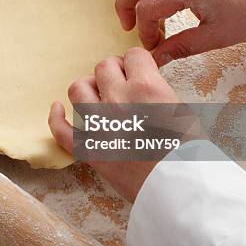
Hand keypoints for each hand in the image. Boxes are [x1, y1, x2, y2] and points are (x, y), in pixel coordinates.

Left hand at [48, 47, 178, 202]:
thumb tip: (145, 87)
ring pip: (78, 89)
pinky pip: (61, 129)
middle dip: (113, 71)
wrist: (180, 189)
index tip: (137, 69)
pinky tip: (57, 108)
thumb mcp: (183, 112)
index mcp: (146, 88)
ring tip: (96, 94)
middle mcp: (119, 100)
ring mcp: (99, 124)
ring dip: (87, 87)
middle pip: (104, 67)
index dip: (136, 62)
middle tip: (120, 81)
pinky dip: (56, 116)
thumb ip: (158, 93)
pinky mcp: (87, 149)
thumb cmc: (189, 154)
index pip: (133, 56)